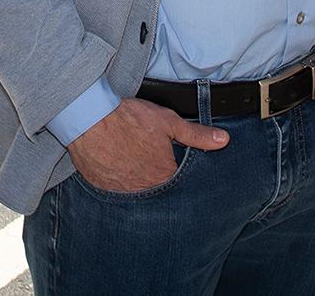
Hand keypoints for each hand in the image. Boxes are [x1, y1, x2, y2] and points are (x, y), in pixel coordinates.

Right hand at [68, 97, 228, 191]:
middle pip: (158, 193)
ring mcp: (121, 193)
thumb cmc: (131, 119)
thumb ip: (197, 135)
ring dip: (139, 184)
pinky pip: (116, 192)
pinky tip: (121, 169)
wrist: (91, 119)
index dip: (180, 176)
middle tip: (152, 163)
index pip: (179, 186)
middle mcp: (143, 190)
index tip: (175, 166)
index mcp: (163, 176)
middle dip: (159, 182)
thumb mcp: (169, 122)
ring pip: (137, 194)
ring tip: (136, 165)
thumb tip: (223, 141)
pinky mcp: (102, 189)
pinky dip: (120, 184)